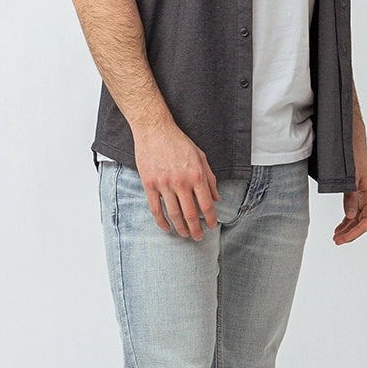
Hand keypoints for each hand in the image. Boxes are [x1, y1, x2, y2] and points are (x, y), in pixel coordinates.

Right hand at [134, 122, 219, 240]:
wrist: (154, 130)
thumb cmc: (179, 142)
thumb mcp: (201, 156)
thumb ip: (210, 178)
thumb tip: (217, 198)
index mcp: (196, 175)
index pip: (206, 204)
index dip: (210, 219)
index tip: (211, 226)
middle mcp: (181, 182)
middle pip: (190, 214)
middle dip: (196, 230)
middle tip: (198, 237)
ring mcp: (164, 184)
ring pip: (173, 214)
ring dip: (180, 229)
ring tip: (185, 235)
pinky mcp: (149, 184)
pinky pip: (155, 209)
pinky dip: (161, 222)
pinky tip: (167, 228)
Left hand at [333, 146, 366, 244]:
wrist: (352, 141)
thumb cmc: (353, 155)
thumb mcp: (350, 177)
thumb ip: (350, 196)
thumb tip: (350, 216)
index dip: (356, 231)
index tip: (344, 238)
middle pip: (363, 221)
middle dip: (350, 233)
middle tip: (336, 241)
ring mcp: (364, 194)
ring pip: (358, 218)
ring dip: (348, 228)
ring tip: (336, 237)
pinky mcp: (357, 192)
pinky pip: (354, 210)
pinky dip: (347, 220)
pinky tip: (339, 227)